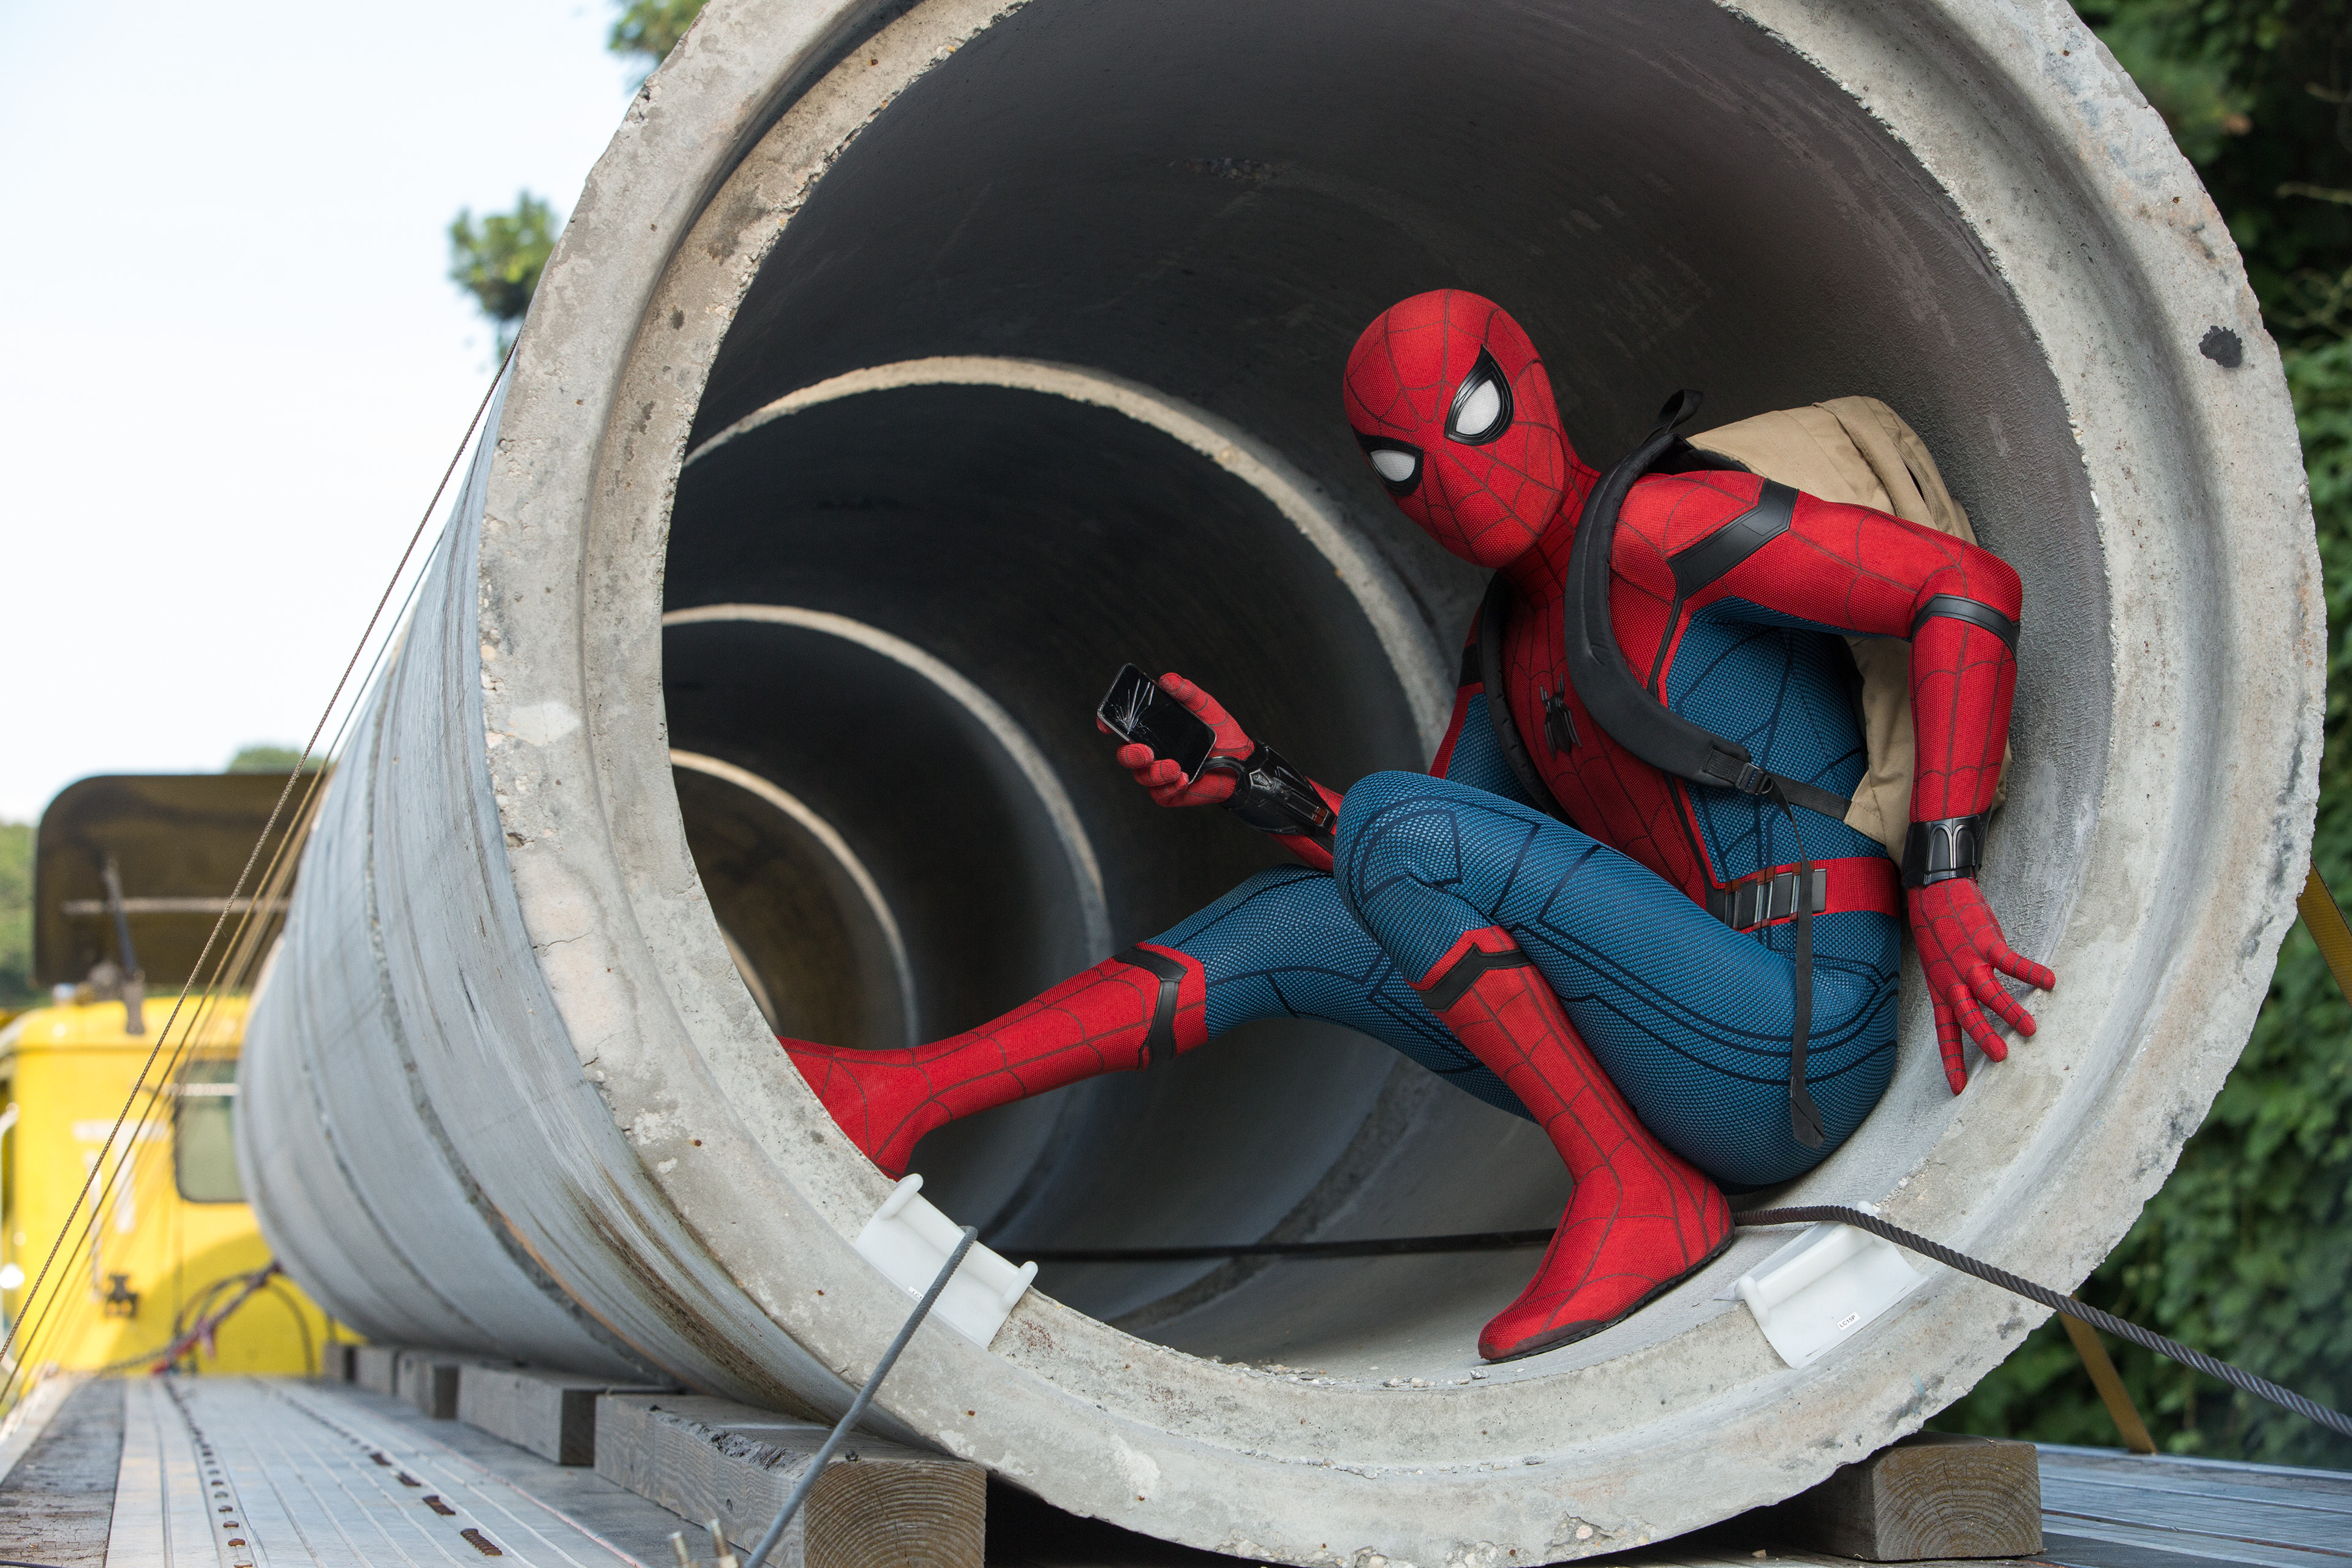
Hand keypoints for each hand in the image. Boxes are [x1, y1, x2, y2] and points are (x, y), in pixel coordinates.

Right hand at [1098, 672, 1252, 806]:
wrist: (1242, 762)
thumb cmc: (1221, 733)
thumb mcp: (1205, 707)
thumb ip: (1187, 692)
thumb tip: (1167, 679)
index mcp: (1153, 729)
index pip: (1123, 726)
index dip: (1108, 724)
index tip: (1105, 724)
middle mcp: (1151, 752)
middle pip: (1126, 755)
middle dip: (1131, 754)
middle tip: (1148, 752)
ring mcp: (1158, 774)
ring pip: (1142, 776)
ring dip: (1156, 773)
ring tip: (1177, 768)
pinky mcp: (1169, 793)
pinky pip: (1159, 794)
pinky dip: (1171, 787)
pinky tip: (1186, 779)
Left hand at [1906, 879, 2055, 1093]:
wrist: (1933, 893)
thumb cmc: (1940, 933)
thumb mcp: (1939, 967)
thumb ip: (1957, 989)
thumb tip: (1978, 1008)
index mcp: (1942, 991)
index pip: (1946, 1032)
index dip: (1951, 1060)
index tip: (1958, 1088)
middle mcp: (1954, 981)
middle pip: (1967, 1016)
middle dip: (1984, 1038)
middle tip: (2001, 1058)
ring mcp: (1970, 962)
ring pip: (1990, 992)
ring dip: (2011, 1011)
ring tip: (2031, 1029)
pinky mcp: (1986, 943)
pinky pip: (2011, 962)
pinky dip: (2030, 972)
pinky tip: (2050, 982)